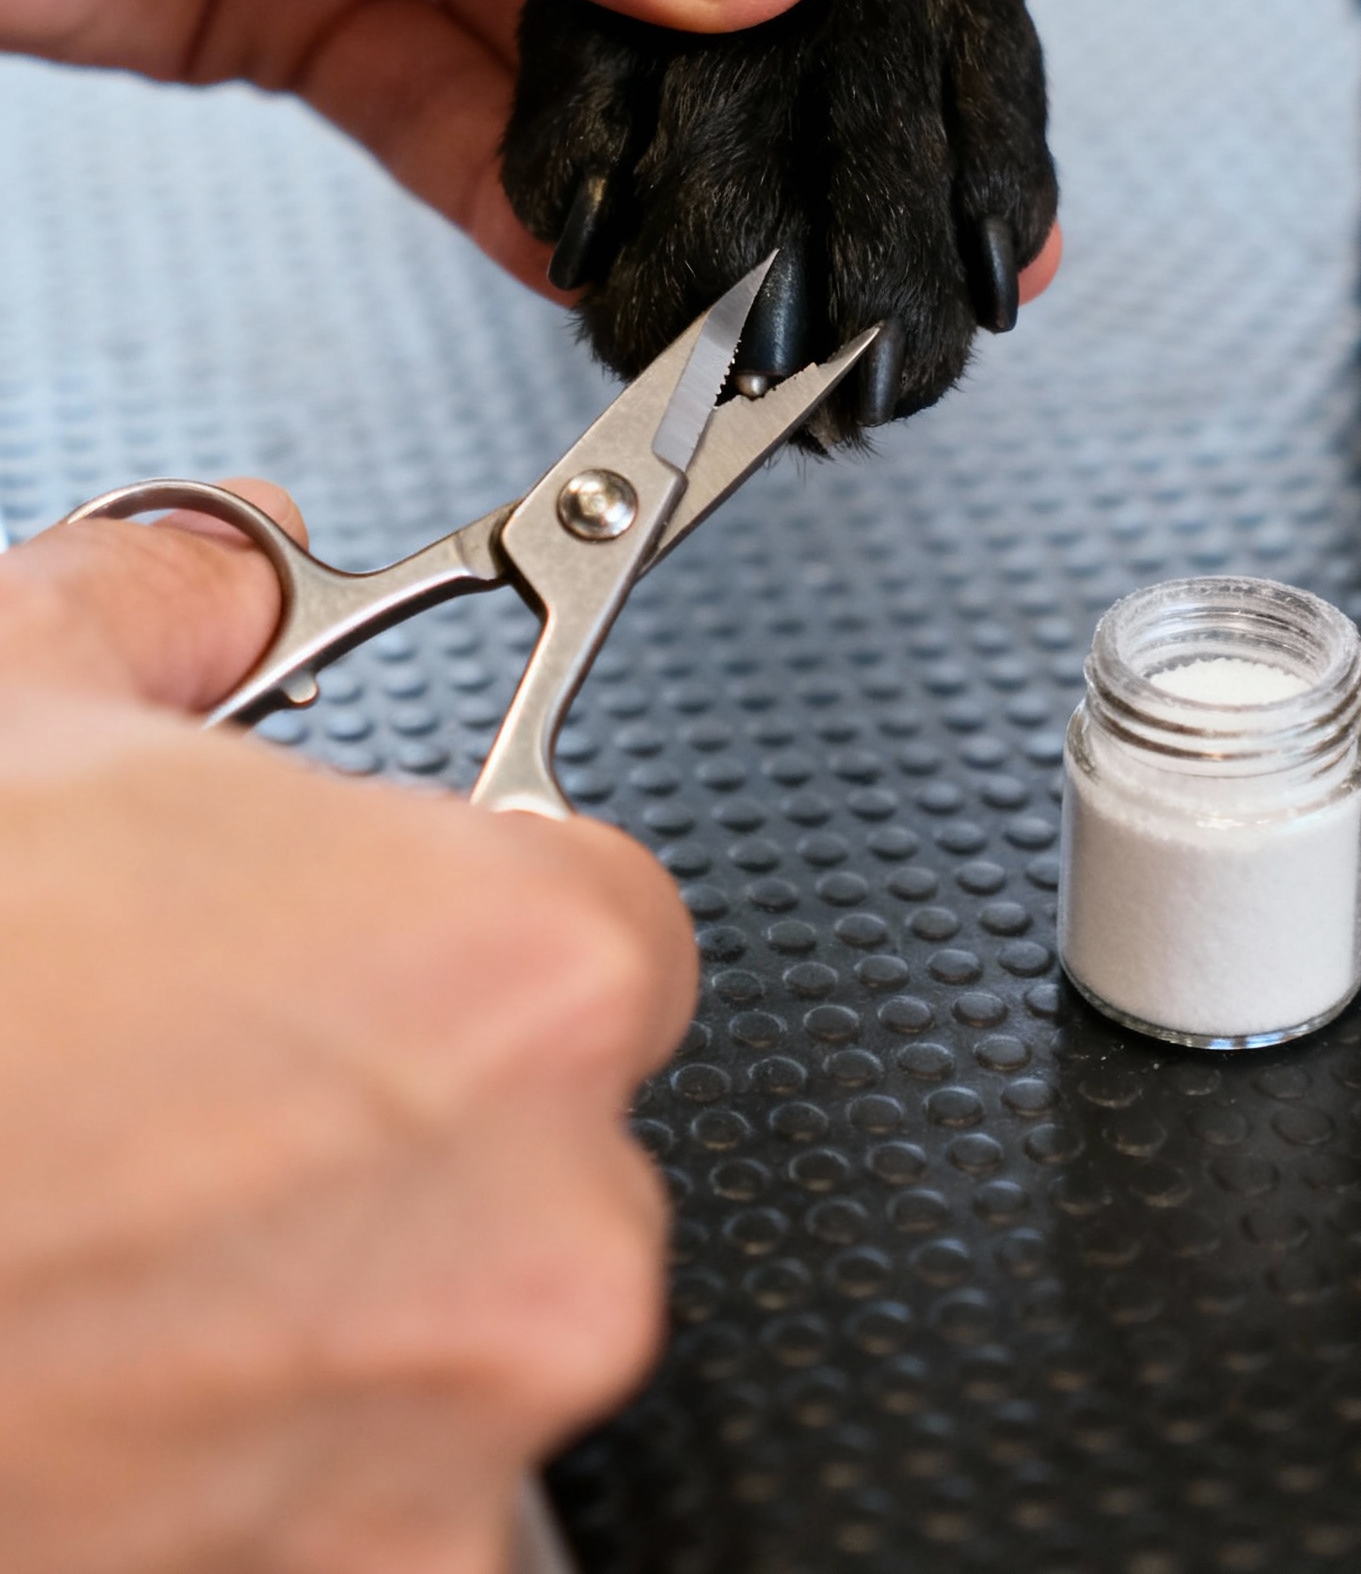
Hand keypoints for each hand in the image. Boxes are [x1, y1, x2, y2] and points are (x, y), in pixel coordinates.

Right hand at [0, 491, 696, 1571]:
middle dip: (408, 1104)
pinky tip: (134, 1364)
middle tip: (213, 1081)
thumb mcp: (7, 699)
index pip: (607, 922)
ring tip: (140, 1217)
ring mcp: (457, 1433)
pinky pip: (392, 1497)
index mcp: (508, 968)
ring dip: (347, 1282)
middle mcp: (543, 1217)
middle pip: (554, 1137)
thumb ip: (170, 605)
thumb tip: (221, 573)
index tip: (379, 936)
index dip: (474, 914)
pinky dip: (289, 1449)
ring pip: (471, 1322)